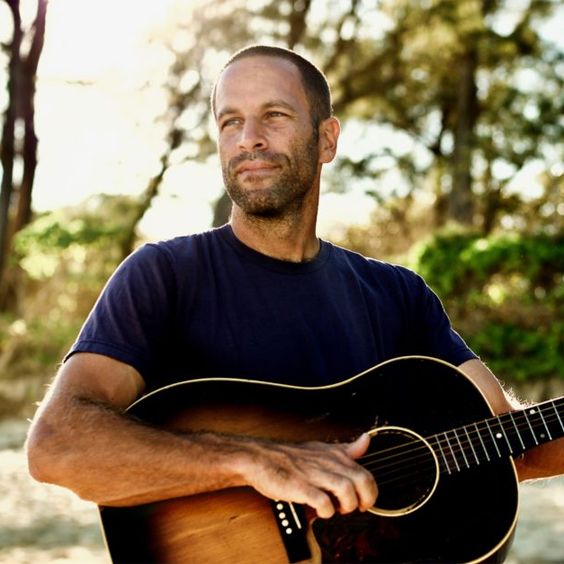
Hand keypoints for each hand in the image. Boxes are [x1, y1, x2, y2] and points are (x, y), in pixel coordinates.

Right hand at [238, 433, 377, 518]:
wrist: (260, 457)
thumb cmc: (290, 457)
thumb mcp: (321, 448)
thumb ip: (345, 449)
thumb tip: (366, 440)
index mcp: (334, 455)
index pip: (366, 472)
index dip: (371, 490)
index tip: (364, 499)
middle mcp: (328, 463)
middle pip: (362, 480)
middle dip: (365, 499)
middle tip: (356, 507)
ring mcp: (314, 474)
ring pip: (347, 490)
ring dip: (347, 505)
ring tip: (338, 509)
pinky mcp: (300, 487)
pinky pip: (323, 502)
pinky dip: (326, 511)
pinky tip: (321, 511)